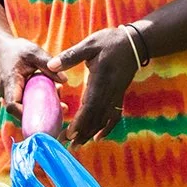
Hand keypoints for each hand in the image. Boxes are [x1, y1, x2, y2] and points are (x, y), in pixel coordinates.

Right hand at [0, 36, 57, 118]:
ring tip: (59, 93)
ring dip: (43, 107)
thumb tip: (64, 80)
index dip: (26, 113)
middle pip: (22, 112)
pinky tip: (54, 92)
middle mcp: (8, 94)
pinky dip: (40, 102)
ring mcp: (11, 97)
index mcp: (10, 83)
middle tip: (61, 105)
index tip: (44, 112)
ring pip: (26, 110)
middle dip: (42, 112)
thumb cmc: (15, 50)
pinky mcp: (16, 97)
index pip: (12, 105)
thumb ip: (47, 64)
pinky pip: (27, 104)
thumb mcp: (33, 52)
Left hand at [51, 27, 140, 144]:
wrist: (135, 44)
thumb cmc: (110, 42)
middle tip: (64, 143)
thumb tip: (51, 65)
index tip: (70, 133)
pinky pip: (114, 117)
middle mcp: (109, 92)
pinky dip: (106, 129)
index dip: (80, 122)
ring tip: (76, 145)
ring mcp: (116, 96)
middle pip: (95, 117)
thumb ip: (71, 56)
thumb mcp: (90, 44)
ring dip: (89, 133)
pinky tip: (97, 138)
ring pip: (103, 120)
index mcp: (100, 80)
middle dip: (80, 133)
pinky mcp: (119, 96)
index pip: (90, 106)